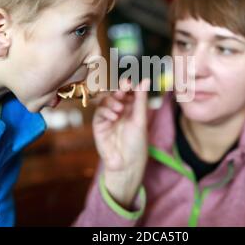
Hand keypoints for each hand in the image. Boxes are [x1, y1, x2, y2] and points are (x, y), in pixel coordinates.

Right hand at [92, 78, 149, 207]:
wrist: (126, 163)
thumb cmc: (137, 143)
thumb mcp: (140, 119)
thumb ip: (141, 99)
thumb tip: (145, 80)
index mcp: (132, 109)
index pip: (128, 92)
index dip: (128, 85)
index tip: (130, 81)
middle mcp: (120, 111)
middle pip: (116, 94)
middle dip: (119, 90)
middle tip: (124, 88)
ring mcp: (108, 117)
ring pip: (106, 100)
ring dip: (112, 101)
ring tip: (120, 109)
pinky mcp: (99, 124)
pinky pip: (99, 112)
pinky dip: (106, 111)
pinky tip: (113, 117)